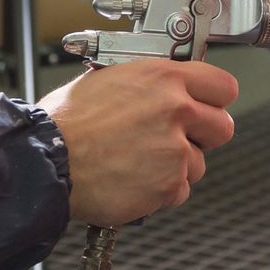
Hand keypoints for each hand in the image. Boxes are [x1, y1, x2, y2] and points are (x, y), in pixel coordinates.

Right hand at [39, 61, 238, 226]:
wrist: (46, 161)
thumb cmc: (64, 123)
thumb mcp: (108, 80)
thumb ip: (147, 85)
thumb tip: (164, 88)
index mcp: (162, 78)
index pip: (223, 86)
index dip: (215, 99)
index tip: (208, 106)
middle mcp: (175, 110)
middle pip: (223, 127)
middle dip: (203, 136)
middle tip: (176, 140)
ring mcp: (175, 150)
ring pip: (200, 164)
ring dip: (177, 167)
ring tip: (140, 163)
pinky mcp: (168, 184)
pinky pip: (179, 191)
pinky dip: (160, 192)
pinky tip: (133, 180)